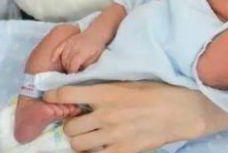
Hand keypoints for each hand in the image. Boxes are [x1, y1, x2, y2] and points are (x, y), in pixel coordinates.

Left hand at [44, 82, 218, 151]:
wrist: (179, 110)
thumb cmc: (155, 90)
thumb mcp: (127, 81)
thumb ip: (104, 87)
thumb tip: (83, 89)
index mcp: (106, 93)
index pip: (67, 94)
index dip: (52, 96)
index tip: (48, 97)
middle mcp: (105, 115)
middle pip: (70, 126)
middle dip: (70, 123)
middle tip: (76, 119)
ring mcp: (113, 136)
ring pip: (78, 144)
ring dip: (79, 139)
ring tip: (87, 134)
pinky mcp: (123, 152)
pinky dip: (93, 152)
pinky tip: (100, 145)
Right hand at [52, 31, 106, 72]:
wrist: (97, 32)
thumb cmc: (97, 46)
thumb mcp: (95, 57)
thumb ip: (87, 65)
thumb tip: (79, 71)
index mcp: (83, 52)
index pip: (74, 64)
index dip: (72, 71)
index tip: (73, 76)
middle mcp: (75, 47)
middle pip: (67, 61)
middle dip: (68, 69)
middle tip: (71, 73)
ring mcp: (71, 43)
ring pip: (63, 56)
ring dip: (64, 64)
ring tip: (67, 68)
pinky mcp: (68, 40)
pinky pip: (59, 47)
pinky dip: (55, 54)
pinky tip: (53, 60)